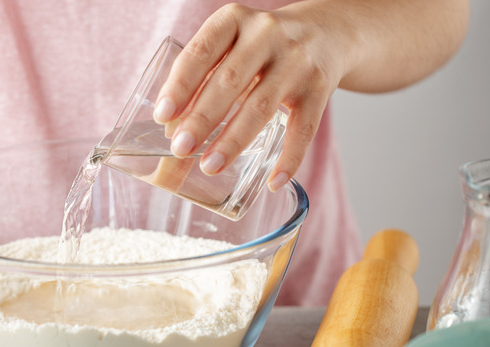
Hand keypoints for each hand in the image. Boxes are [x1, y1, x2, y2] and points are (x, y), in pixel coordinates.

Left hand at [153, 3, 351, 190]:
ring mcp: (296, 61)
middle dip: (201, 119)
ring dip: (233, 141)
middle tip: (180, 149)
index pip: (201, 52)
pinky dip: (289, 159)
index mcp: (234, 20)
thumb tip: (172, 127)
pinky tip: (273, 182)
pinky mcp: (320, 88)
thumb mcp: (230, 45)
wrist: (327, 31)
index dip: (179, 85)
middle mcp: (266, 34)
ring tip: (210, 166)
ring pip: (261, 107)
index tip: (162, 116)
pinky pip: (303, 129)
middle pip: (229, 81)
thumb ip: (203, 78)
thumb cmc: (261, 46)